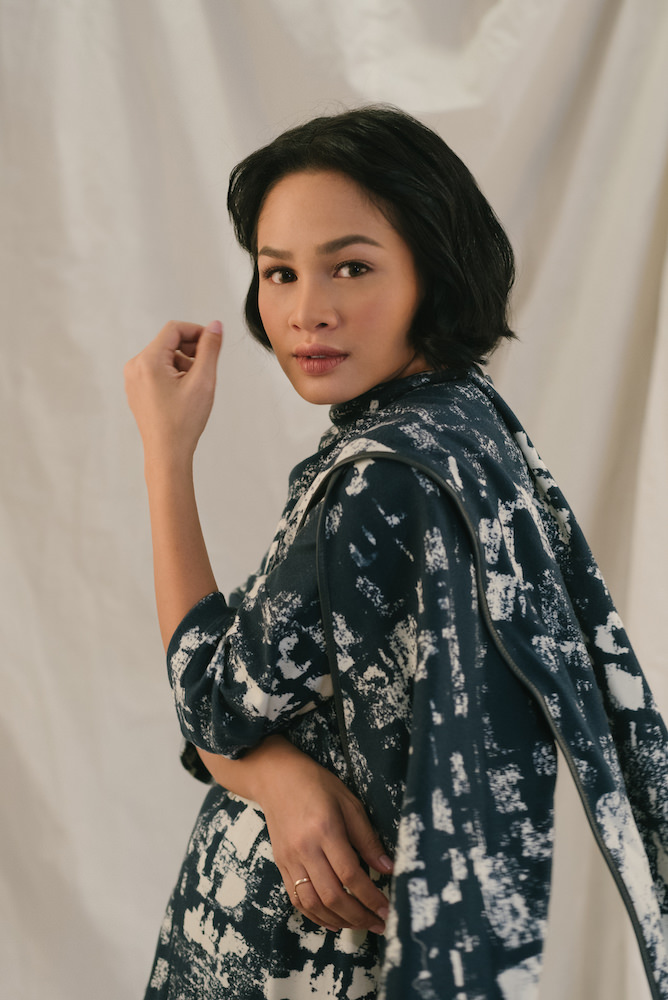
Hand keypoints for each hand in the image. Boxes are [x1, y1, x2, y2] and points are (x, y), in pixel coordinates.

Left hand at [124, 320, 222, 459]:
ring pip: (163, 357)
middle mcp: (135, 366)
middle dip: (190, 350)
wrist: (167, 453)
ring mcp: (133, 379)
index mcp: (148, 361)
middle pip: (167, 342)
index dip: (197, 332)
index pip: (174, 329)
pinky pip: (156, 371)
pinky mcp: (136, 390)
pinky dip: (173, 374)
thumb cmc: (183, 422)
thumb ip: (210, 348)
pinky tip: (184, 393)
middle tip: (206, 369)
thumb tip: (215, 326)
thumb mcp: (203, 381)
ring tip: (195, 386)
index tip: (213, 343)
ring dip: (183, 363)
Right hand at [256, 749, 392, 933]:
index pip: (350, 874)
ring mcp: (289, 860)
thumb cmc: (317, 785)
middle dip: (358, 916)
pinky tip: (333, 921)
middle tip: (378, 924)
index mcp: (325, 830)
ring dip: (339, 920)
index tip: (387, 909)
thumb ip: (367, 838)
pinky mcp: (280, 865)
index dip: (371, 896)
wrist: (276, 778)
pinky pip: (297, 899)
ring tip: (360, 925)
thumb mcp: (349, 803)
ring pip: (313, 903)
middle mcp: (305, 849)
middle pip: (332, 895)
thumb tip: (388, 868)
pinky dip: (316, 915)